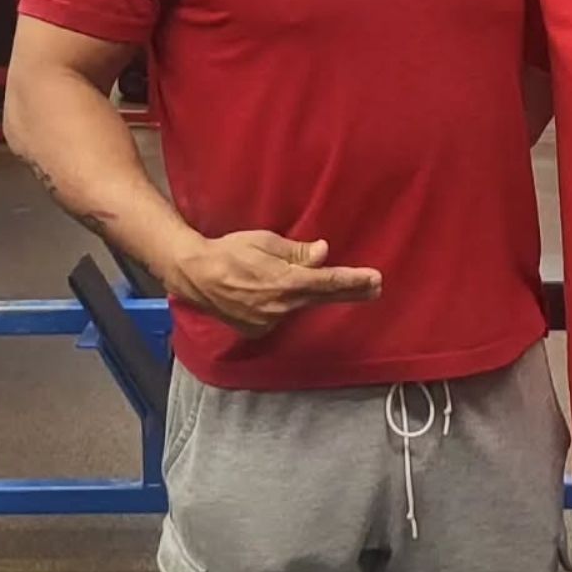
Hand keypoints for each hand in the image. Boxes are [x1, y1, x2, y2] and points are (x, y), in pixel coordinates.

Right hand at [164, 231, 381, 337]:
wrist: (195, 275)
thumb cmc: (230, 251)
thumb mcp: (265, 242)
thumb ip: (296, 252)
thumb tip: (323, 253)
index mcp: (284, 282)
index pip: (327, 282)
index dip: (354, 281)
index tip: (375, 279)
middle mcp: (280, 306)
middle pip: (323, 297)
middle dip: (352, 292)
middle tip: (376, 287)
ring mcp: (269, 321)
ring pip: (302, 305)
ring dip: (321, 295)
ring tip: (346, 286)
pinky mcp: (258, 329)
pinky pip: (283, 314)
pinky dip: (292, 303)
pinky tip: (291, 294)